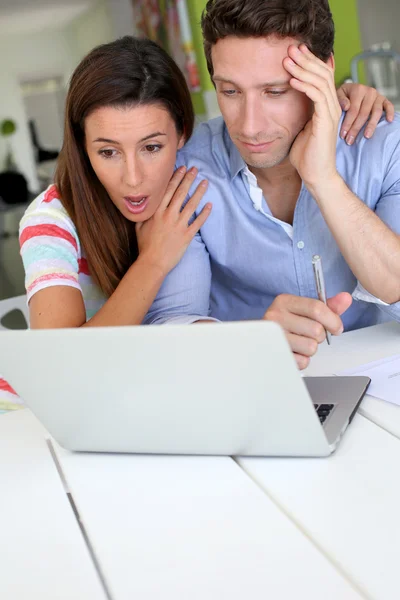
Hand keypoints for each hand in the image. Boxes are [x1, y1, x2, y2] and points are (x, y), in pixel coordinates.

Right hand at [136, 166, 210, 274]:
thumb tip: (144, 204)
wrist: (153, 262)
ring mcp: (179, 225)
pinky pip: (198, 222)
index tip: (182, 169)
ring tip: (205, 182)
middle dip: (188, 179)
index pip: (168, 190)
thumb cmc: (145, 246)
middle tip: (195, 169)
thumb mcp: (139, 226)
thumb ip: (144, 214)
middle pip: (181, 193)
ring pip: (191, 204)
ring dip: (199, 192)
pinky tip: (210, 205)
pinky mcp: (187, 235)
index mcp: (157, 211)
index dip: (176, 178)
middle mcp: (169, 215)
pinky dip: (205, 213)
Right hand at [263, 292, 351, 369]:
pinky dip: (303, 360)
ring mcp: (273, 337)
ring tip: (301, 343)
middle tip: (309, 335)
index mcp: (285, 301)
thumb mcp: (306, 310)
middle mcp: (276, 316)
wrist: (264, 338)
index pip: (317, 308)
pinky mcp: (275, 354)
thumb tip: (346, 298)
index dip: (333, 320)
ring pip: (311, 347)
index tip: (336, 328)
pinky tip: (295, 352)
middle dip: (319, 336)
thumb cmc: (288, 324)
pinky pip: (302, 361)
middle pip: (316, 330)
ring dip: (310, 348)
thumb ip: (329, 306)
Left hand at [284, 44, 341, 190]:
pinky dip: (305, 86)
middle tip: (290, 47)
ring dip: (303, 69)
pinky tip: (292, 80)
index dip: (308, 62)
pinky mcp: (325, 122)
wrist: (315, 175)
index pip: (321, 76)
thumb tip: (281, 102)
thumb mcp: (298, 128)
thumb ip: (296, 113)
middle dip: (305, 59)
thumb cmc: (305, 155)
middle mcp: (331, 106)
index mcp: (325, 106)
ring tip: (288, 60)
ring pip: (320, 81)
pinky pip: (317, 97)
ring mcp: (330, 113)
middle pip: (322, 73)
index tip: (292, 52)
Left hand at [337, 83, 394, 144]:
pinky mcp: (384, 100)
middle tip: (350, 140)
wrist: (352, 90)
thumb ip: (340, 99)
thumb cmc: (344, 95)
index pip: (353, 110)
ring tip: (366, 136)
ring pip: (376, 112)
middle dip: (356, 128)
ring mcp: (378, 96)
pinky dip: (390, 113)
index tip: (343, 135)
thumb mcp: (338, 94)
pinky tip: (389, 121)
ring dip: (371, 125)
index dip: (348, 123)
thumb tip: (346, 107)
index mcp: (358, 90)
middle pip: (363, 113)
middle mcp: (369, 92)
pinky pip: (389, 106)